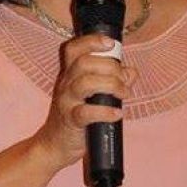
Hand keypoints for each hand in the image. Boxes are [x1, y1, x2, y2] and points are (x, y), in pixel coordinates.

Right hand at [35, 34, 135, 168]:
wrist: (55, 145)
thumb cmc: (77, 116)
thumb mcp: (94, 95)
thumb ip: (113, 81)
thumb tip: (131, 72)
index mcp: (70, 74)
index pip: (74, 49)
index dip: (91, 42)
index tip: (111, 44)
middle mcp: (66, 84)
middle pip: (83, 63)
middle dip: (110, 67)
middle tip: (124, 80)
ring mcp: (66, 102)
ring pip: (84, 83)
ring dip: (110, 85)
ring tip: (124, 94)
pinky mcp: (70, 121)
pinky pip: (86, 113)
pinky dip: (105, 112)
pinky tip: (117, 114)